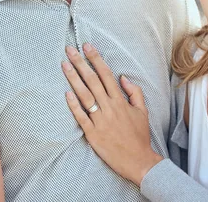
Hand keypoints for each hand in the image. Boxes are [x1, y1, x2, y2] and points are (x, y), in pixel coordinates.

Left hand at [62, 43, 163, 186]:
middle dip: (80, 63)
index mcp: (120, 100)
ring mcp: (99, 120)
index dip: (96, 59)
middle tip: (70, 49)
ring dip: (73, 79)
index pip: (106, 74)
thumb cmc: (140, 135)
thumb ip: (134, 92)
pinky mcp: (92, 133)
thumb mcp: (143, 111)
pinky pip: (81, 116)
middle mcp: (109, 107)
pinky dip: (73, 105)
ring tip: (64, 65)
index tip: (87, 47)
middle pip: (92, 80)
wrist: (138, 160)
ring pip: (84, 95)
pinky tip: (66, 93)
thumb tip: (123, 78)